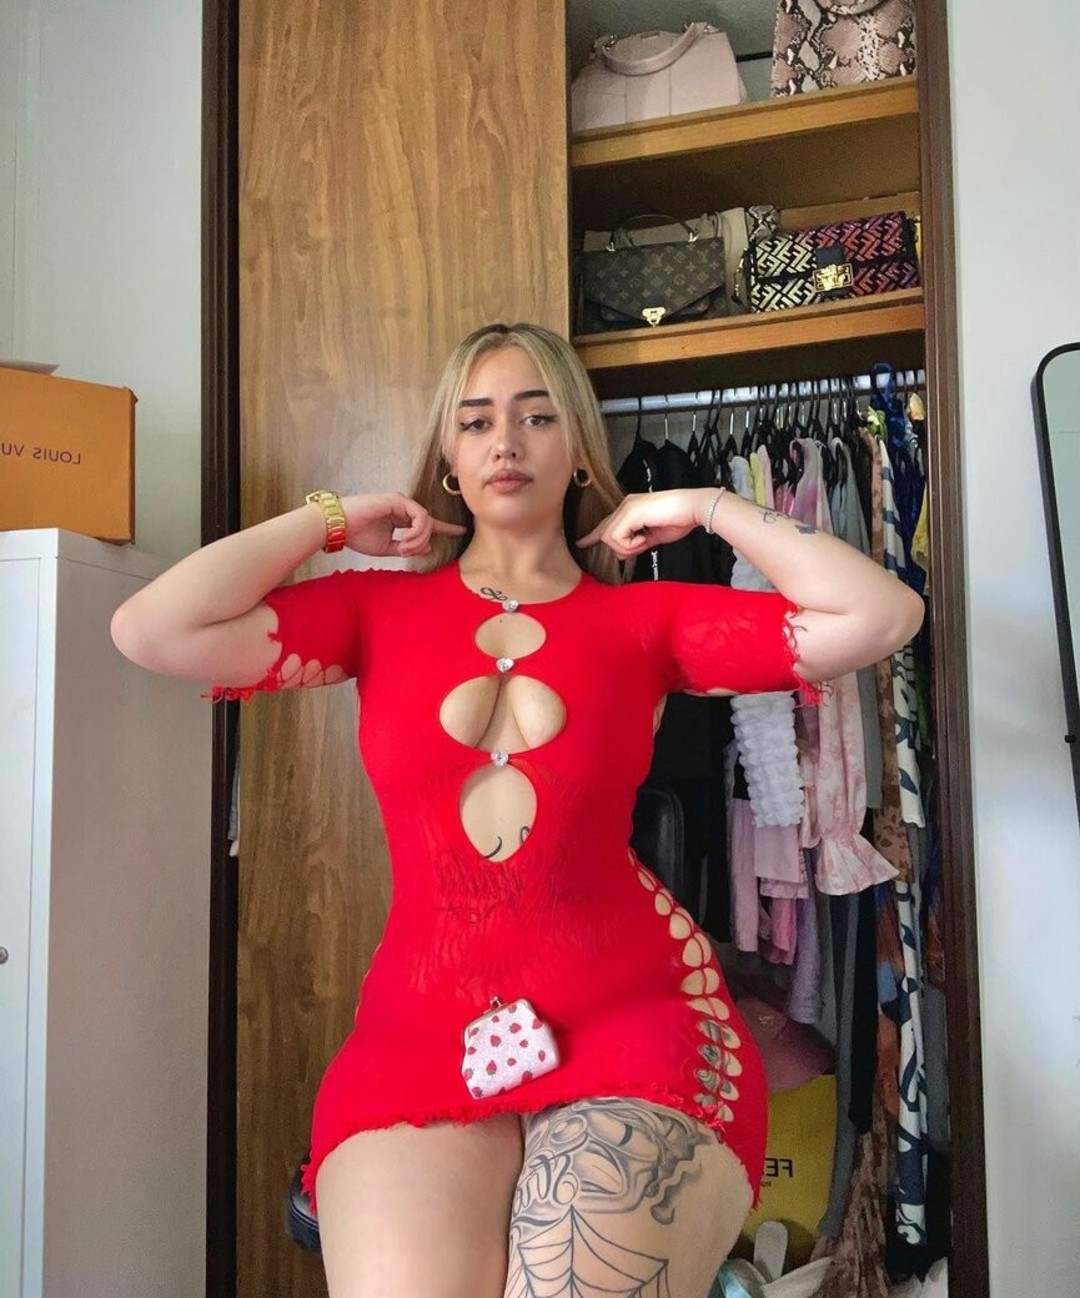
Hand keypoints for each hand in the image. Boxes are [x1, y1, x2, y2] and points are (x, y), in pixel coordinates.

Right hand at [338, 492, 466, 557]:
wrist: (338, 527)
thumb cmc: (357, 536)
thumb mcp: (387, 548)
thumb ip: (407, 548)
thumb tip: (427, 547)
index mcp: (400, 518)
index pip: (427, 523)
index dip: (445, 527)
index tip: (461, 531)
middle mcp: (403, 508)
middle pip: (429, 524)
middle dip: (423, 541)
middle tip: (407, 551)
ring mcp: (400, 502)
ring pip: (426, 520)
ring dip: (419, 539)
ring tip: (404, 547)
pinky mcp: (397, 500)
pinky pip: (420, 516)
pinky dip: (417, 531)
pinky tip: (406, 539)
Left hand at [576, 488, 714, 558]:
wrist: (694, 508)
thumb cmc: (680, 520)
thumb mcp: (654, 536)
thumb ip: (638, 543)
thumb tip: (626, 553)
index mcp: (630, 509)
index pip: (606, 524)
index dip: (592, 535)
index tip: (581, 543)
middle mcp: (625, 505)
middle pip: (604, 532)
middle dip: (620, 548)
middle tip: (641, 547)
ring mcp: (627, 507)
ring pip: (608, 537)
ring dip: (627, 547)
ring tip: (646, 542)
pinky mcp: (631, 512)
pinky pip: (617, 536)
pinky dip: (631, 544)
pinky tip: (645, 539)